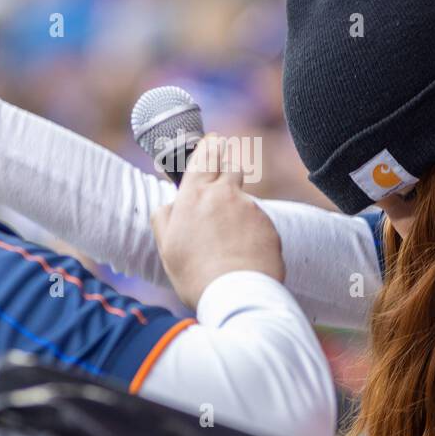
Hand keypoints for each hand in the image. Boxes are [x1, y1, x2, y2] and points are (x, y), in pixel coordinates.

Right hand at [151, 135, 284, 310]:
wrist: (236, 294)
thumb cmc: (195, 273)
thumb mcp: (166, 246)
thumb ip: (164, 218)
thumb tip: (171, 204)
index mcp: (195, 194)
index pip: (205, 155)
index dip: (209, 146)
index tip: (212, 141)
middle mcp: (225, 193)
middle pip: (230, 164)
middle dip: (227, 162)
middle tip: (222, 169)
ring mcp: (251, 208)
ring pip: (244, 198)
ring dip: (238, 208)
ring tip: (228, 239)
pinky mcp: (270, 225)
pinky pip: (259, 222)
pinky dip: (252, 233)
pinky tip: (244, 254)